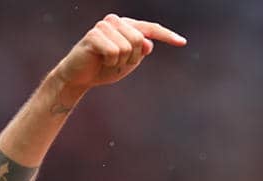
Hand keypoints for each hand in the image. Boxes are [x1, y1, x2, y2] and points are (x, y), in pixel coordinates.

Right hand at [54, 14, 185, 90]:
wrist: (80, 77)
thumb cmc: (105, 68)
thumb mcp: (129, 62)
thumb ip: (140, 52)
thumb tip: (148, 43)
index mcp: (126, 26)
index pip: (150, 28)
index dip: (167, 35)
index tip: (182, 42)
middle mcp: (115, 21)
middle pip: (139, 39)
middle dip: (132, 58)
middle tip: (117, 63)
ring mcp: (103, 26)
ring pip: (128, 47)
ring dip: (120, 61)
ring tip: (107, 62)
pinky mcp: (93, 35)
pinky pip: (114, 52)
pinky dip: (110, 62)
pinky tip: (100, 61)